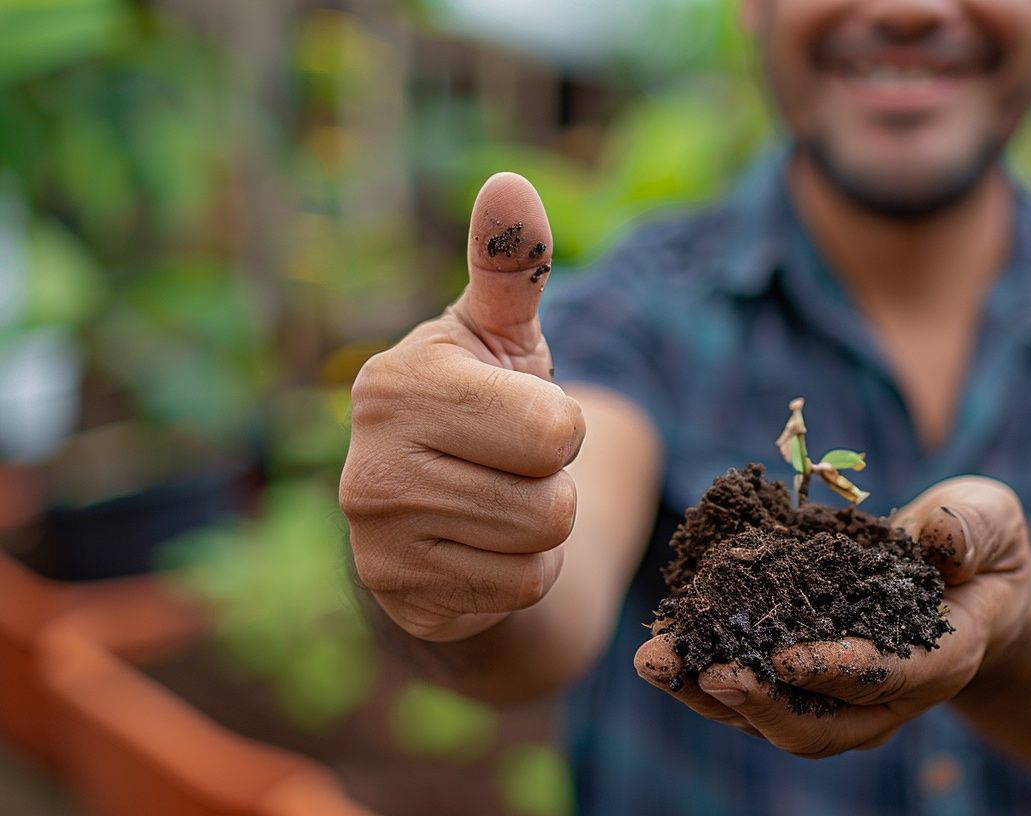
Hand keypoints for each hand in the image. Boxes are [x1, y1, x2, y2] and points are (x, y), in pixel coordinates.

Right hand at [341, 173, 584, 642]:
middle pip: (551, 499)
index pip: (554, 428)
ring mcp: (376, 539)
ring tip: (496, 502)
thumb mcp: (499, 337)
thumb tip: (510, 182)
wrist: (441, 510)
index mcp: (400, 382)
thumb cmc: (482, 408)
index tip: (519, 416)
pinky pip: (518, 591)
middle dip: (552, 483)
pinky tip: (482, 549)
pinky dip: (521, 574)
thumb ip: (511, 268)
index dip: (561, 426)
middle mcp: (370, 462)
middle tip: (509, 467)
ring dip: (541, 530)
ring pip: (538, 548)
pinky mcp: (398, 597)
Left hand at [634, 477, 1030, 757]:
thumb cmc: (978, 547)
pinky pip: (748, 693)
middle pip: (818, 726)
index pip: (885, 677)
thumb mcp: (991, 520)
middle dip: (759, 703)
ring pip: (770, 719)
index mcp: (939, 657)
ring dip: (708, 694)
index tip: (785, 655)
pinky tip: (659, 647)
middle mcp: (886, 696)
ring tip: (655, 659)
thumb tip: (940, 537)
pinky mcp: (801, 684)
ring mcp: (839, 698)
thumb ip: (972, 529)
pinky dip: (700, 673)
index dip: (837, 669)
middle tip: (709, 668)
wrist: (965, 581)